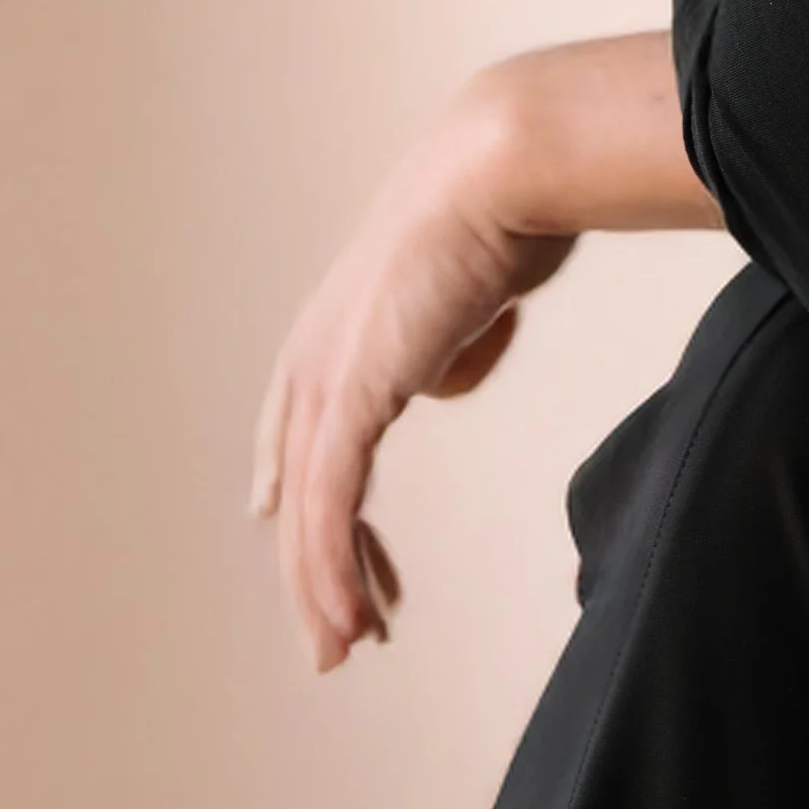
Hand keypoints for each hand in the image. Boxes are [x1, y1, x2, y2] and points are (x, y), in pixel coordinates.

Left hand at [251, 79, 575, 671]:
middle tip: (340, 632)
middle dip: (316, 566)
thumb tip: (450, 362)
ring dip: (326, 588)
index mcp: (345, 319)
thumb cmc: (509, 201)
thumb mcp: (477, 282)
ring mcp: (330, 373)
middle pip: (300, 484)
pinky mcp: (352, 394)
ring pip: (309, 511)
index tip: (319, 547)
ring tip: (348, 646)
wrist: (506, 163)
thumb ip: (456, 328)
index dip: (304, 492)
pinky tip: (353, 617)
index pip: (306, 428)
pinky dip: (338, 570)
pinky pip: (332, 506)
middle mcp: (320, 349)